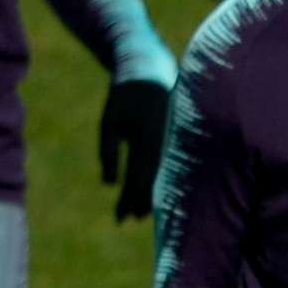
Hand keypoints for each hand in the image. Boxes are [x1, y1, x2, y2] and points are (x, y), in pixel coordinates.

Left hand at [101, 78, 169, 222]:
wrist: (150, 68)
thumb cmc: (125, 95)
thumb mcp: (109, 121)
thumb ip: (108, 152)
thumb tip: (109, 185)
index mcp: (149, 140)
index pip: (140, 179)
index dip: (130, 200)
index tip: (121, 218)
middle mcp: (166, 144)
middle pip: (154, 183)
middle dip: (142, 202)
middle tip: (130, 219)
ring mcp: (175, 142)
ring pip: (165, 177)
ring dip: (153, 194)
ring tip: (142, 212)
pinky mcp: (178, 140)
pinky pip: (170, 165)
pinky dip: (162, 180)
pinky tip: (155, 190)